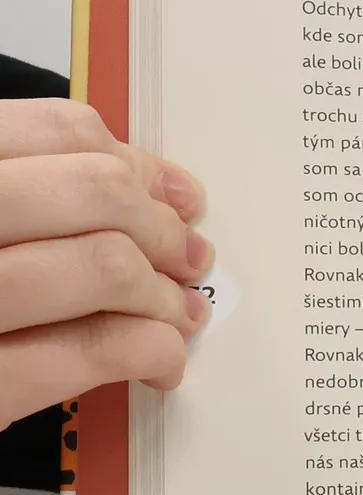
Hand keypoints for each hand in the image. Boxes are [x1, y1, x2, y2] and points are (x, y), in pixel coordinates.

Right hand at [0, 99, 211, 429]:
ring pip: (107, 266)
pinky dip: (150, 351)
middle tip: (185, 263)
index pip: (59, 131)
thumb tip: (163, 192)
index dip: (137, 167)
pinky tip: (157, 363)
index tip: (173, 201)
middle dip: (163, 232)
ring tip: (175, 316)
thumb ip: (45, 189)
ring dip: (165, 296)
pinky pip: (92, 350)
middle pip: (99, 192)